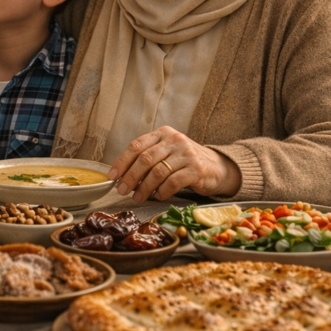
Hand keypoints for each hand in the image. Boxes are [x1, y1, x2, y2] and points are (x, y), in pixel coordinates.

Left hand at [107, 125, 241, 202]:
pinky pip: (173, 182)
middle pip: (145, 159)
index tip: (112, 176)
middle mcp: (174, 140)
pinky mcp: (196, 169)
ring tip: (138, 197)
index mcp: (162, 133)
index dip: (122, 161)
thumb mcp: (166, 152)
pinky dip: (162, 191)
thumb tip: (122, 176)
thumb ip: (147, 158)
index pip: (136, 145)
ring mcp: (186, 153)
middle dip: (130, 177)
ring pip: (158, 172)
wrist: (217, 168)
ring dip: (144, 188)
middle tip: (122, 191)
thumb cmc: (184, 162)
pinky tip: (158, 197)